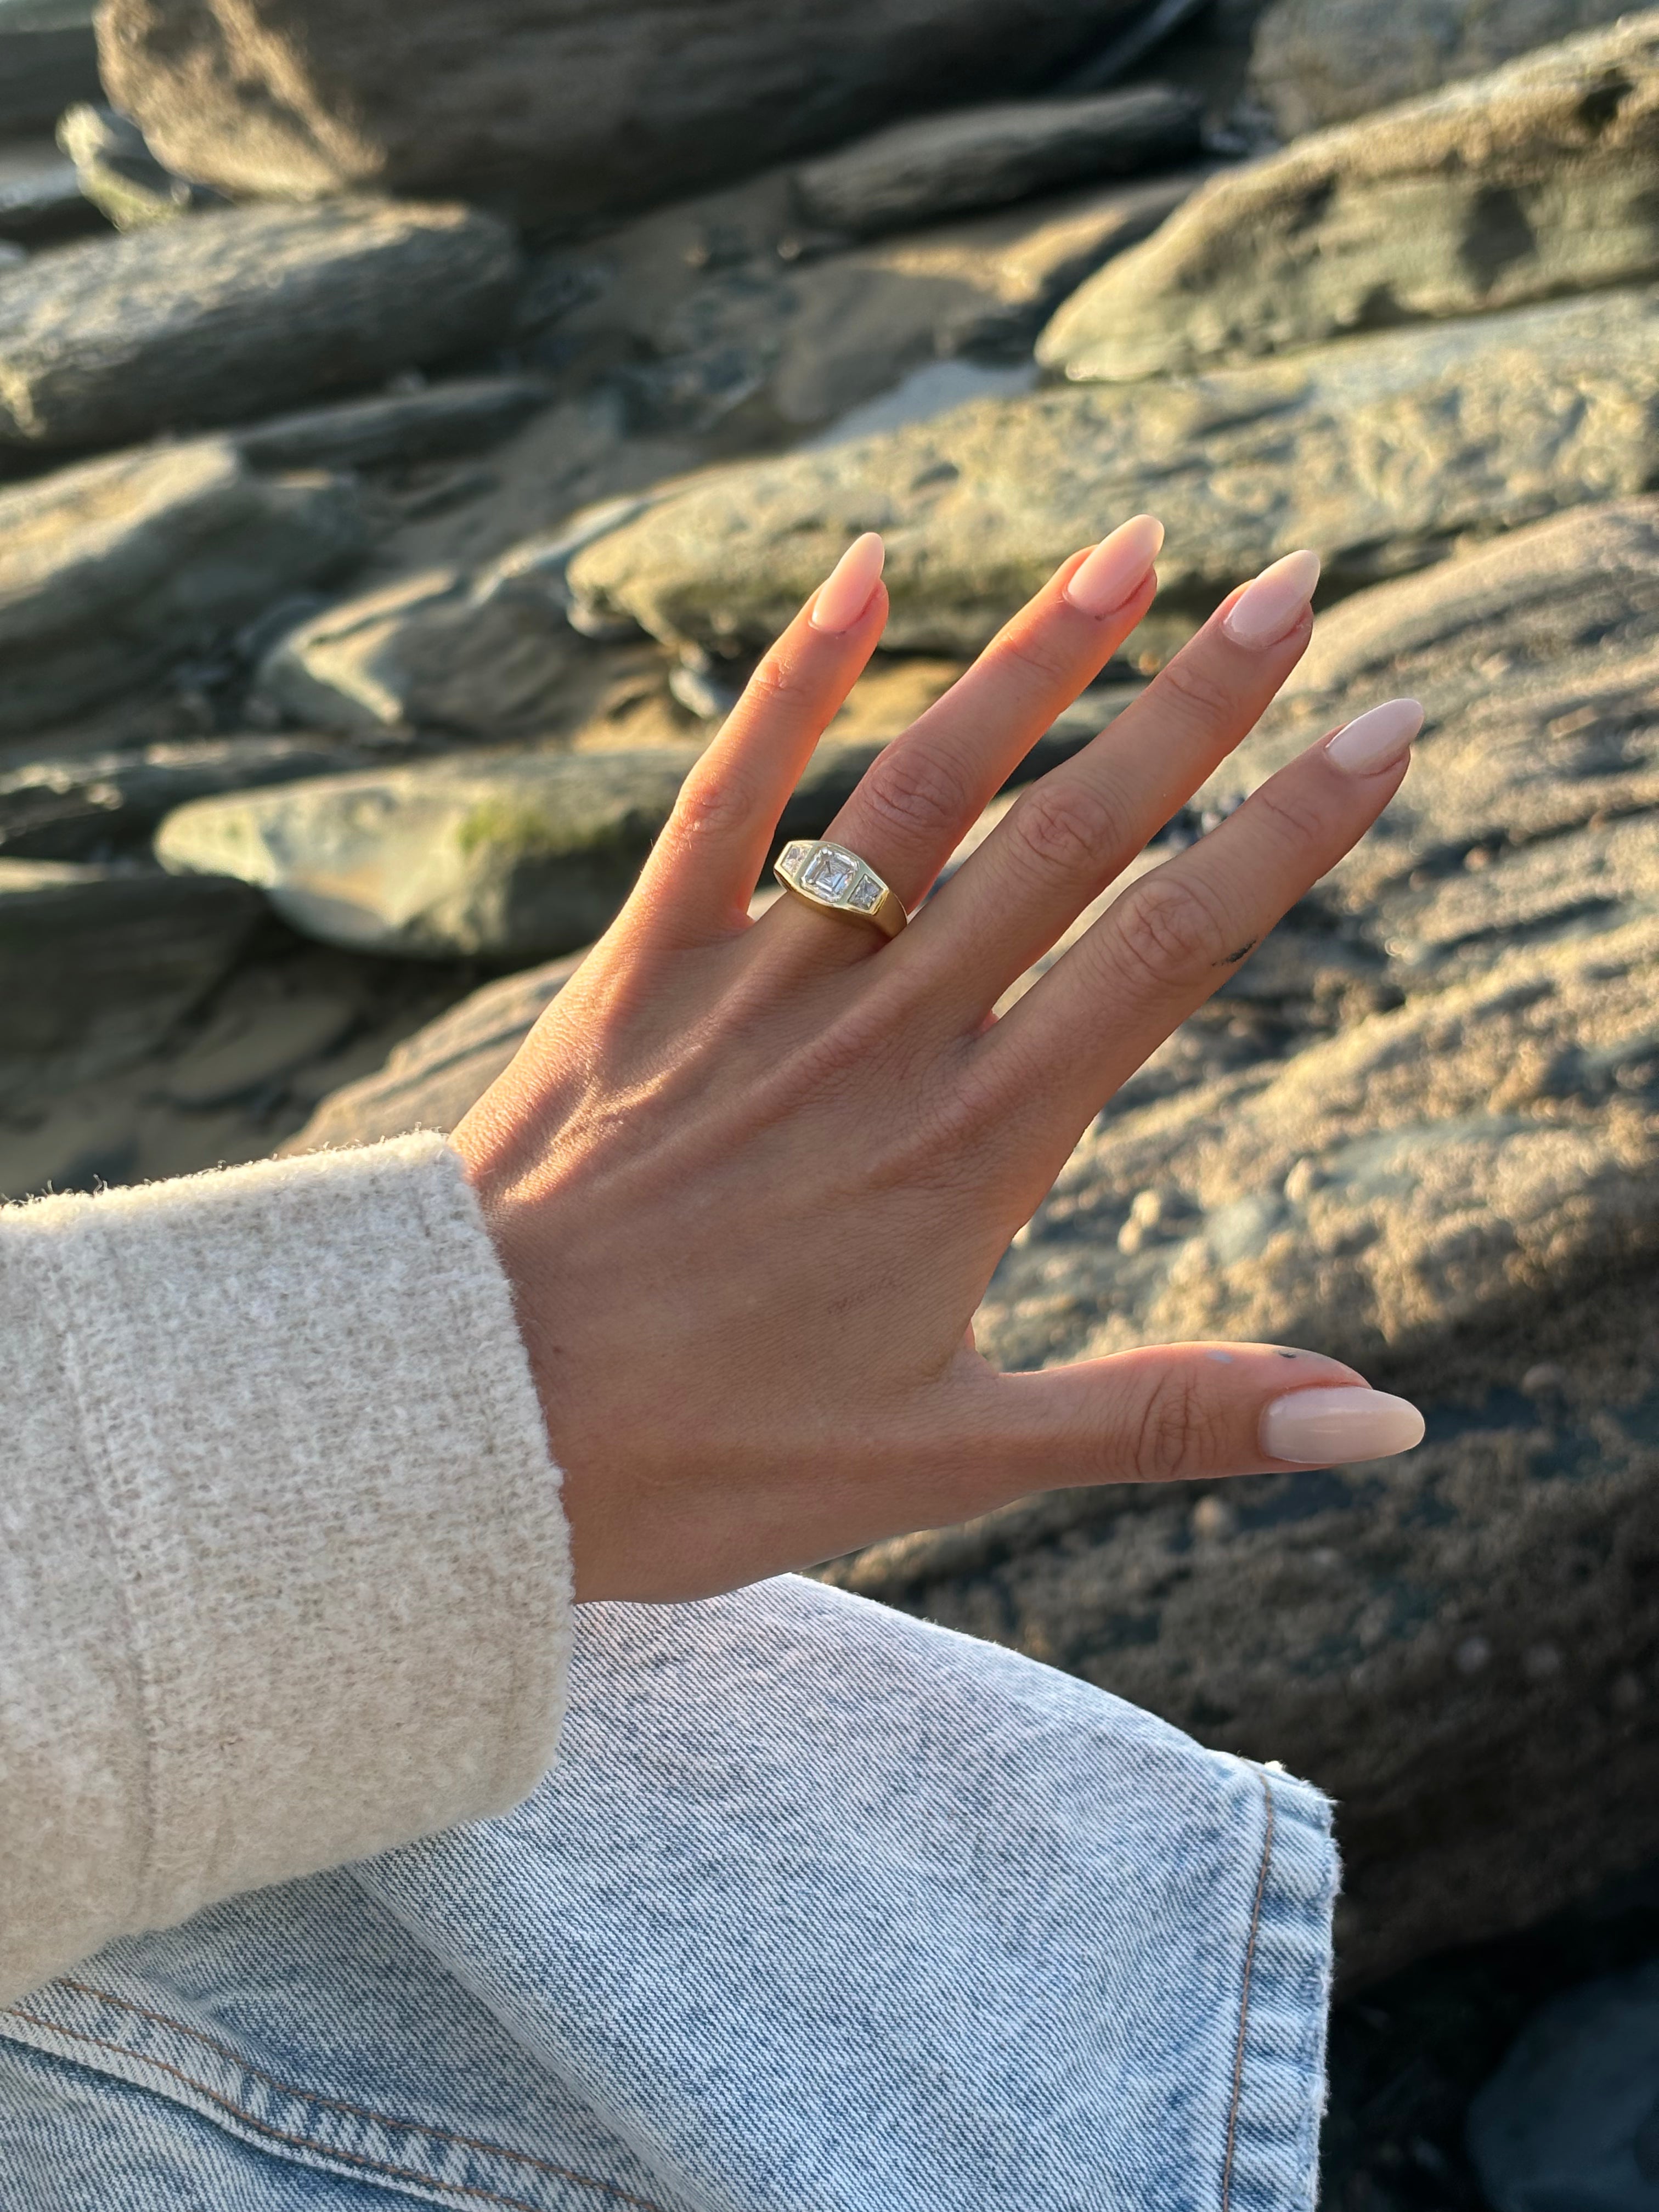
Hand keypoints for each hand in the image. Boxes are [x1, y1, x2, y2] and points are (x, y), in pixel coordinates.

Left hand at [453, 521, 1425, 1602]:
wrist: (471, 1418)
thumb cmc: (705, 1458)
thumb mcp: (955, 1458)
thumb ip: (1167, 1414)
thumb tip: (1383, 1417)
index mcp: (974, 1144)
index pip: (1170, 949)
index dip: (1289, 831)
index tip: (1386, 724)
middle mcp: (882, 1036)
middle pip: (1069, 835)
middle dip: (1197, 701)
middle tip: (1298, 578)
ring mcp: (759, 984)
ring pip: (920, 787)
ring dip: (1031, 659)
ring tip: (1132, 547)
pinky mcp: (644, 965)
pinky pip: (725, 792)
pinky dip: (791, 677)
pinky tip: (859, 564)